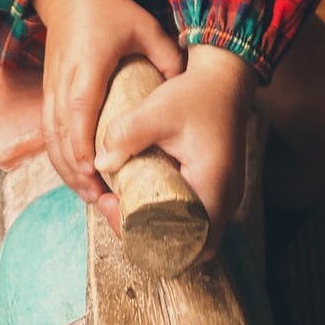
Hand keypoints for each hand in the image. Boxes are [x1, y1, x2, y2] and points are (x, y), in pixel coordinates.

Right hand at [33, 0, 183, 202]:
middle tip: (100, 199)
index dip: (84, 146)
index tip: (97, 174)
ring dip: (66, 169)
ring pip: (50, 138)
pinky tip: (77, 174)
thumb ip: (166, 55)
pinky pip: (48, 131)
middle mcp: (64, 82)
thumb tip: (187, 86)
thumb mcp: (144, 27)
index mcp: (87, 68)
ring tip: (90, 195)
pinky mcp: (49, 91)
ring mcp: (52, 87)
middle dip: (76, 172)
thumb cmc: (108, 10)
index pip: (79, 113)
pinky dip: (59, 156)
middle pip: (59, 136)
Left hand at [94, 44, 257, 260]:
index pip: (184, 243)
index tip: (114, 207)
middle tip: (112, 206)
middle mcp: (224, 201)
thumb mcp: (159, 108)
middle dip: (143, 234)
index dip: (144, 237)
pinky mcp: (215, 188)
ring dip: (152, 223)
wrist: (224, 78)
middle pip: (185, 245)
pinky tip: (138, 191)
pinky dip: (164, 211)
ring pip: (187, 232)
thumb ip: (127, 134)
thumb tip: (99, 163)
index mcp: (214, 188)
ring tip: (119, 198)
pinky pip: (190, 215)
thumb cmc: (198, 93)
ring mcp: (222, 197)